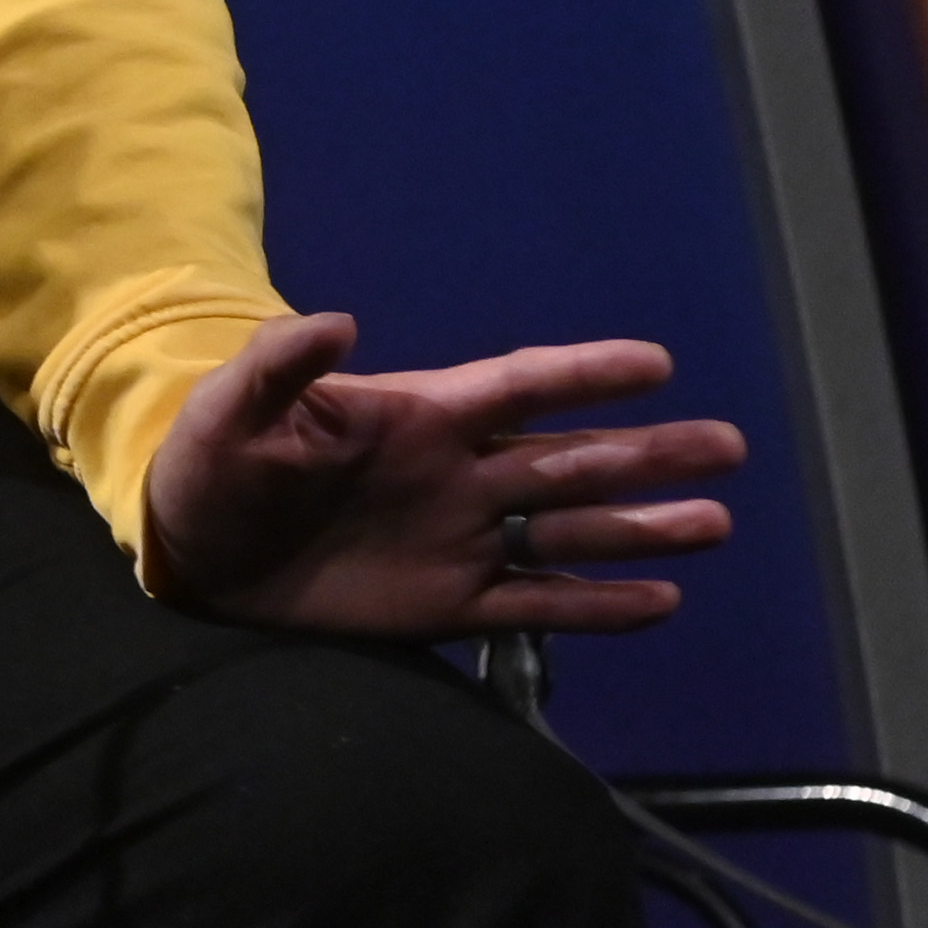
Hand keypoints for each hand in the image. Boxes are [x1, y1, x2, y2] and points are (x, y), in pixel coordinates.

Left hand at [138, 314, 741, 639]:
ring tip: (717, 522)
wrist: (197, 551)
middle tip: (730, 447)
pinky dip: (599, 606)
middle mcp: (460, 475)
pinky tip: (662, 600)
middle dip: (648, 453)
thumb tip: (337, 321)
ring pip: (571, 533)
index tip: (657, 363)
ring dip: (642, 529)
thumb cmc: (214, 462)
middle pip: (570, 461)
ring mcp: (463, 540)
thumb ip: (280, 365)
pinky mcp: (451, 605)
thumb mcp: (229, 406)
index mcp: (419, 416)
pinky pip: (539, 605)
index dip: (584, 373)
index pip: (518, 386)